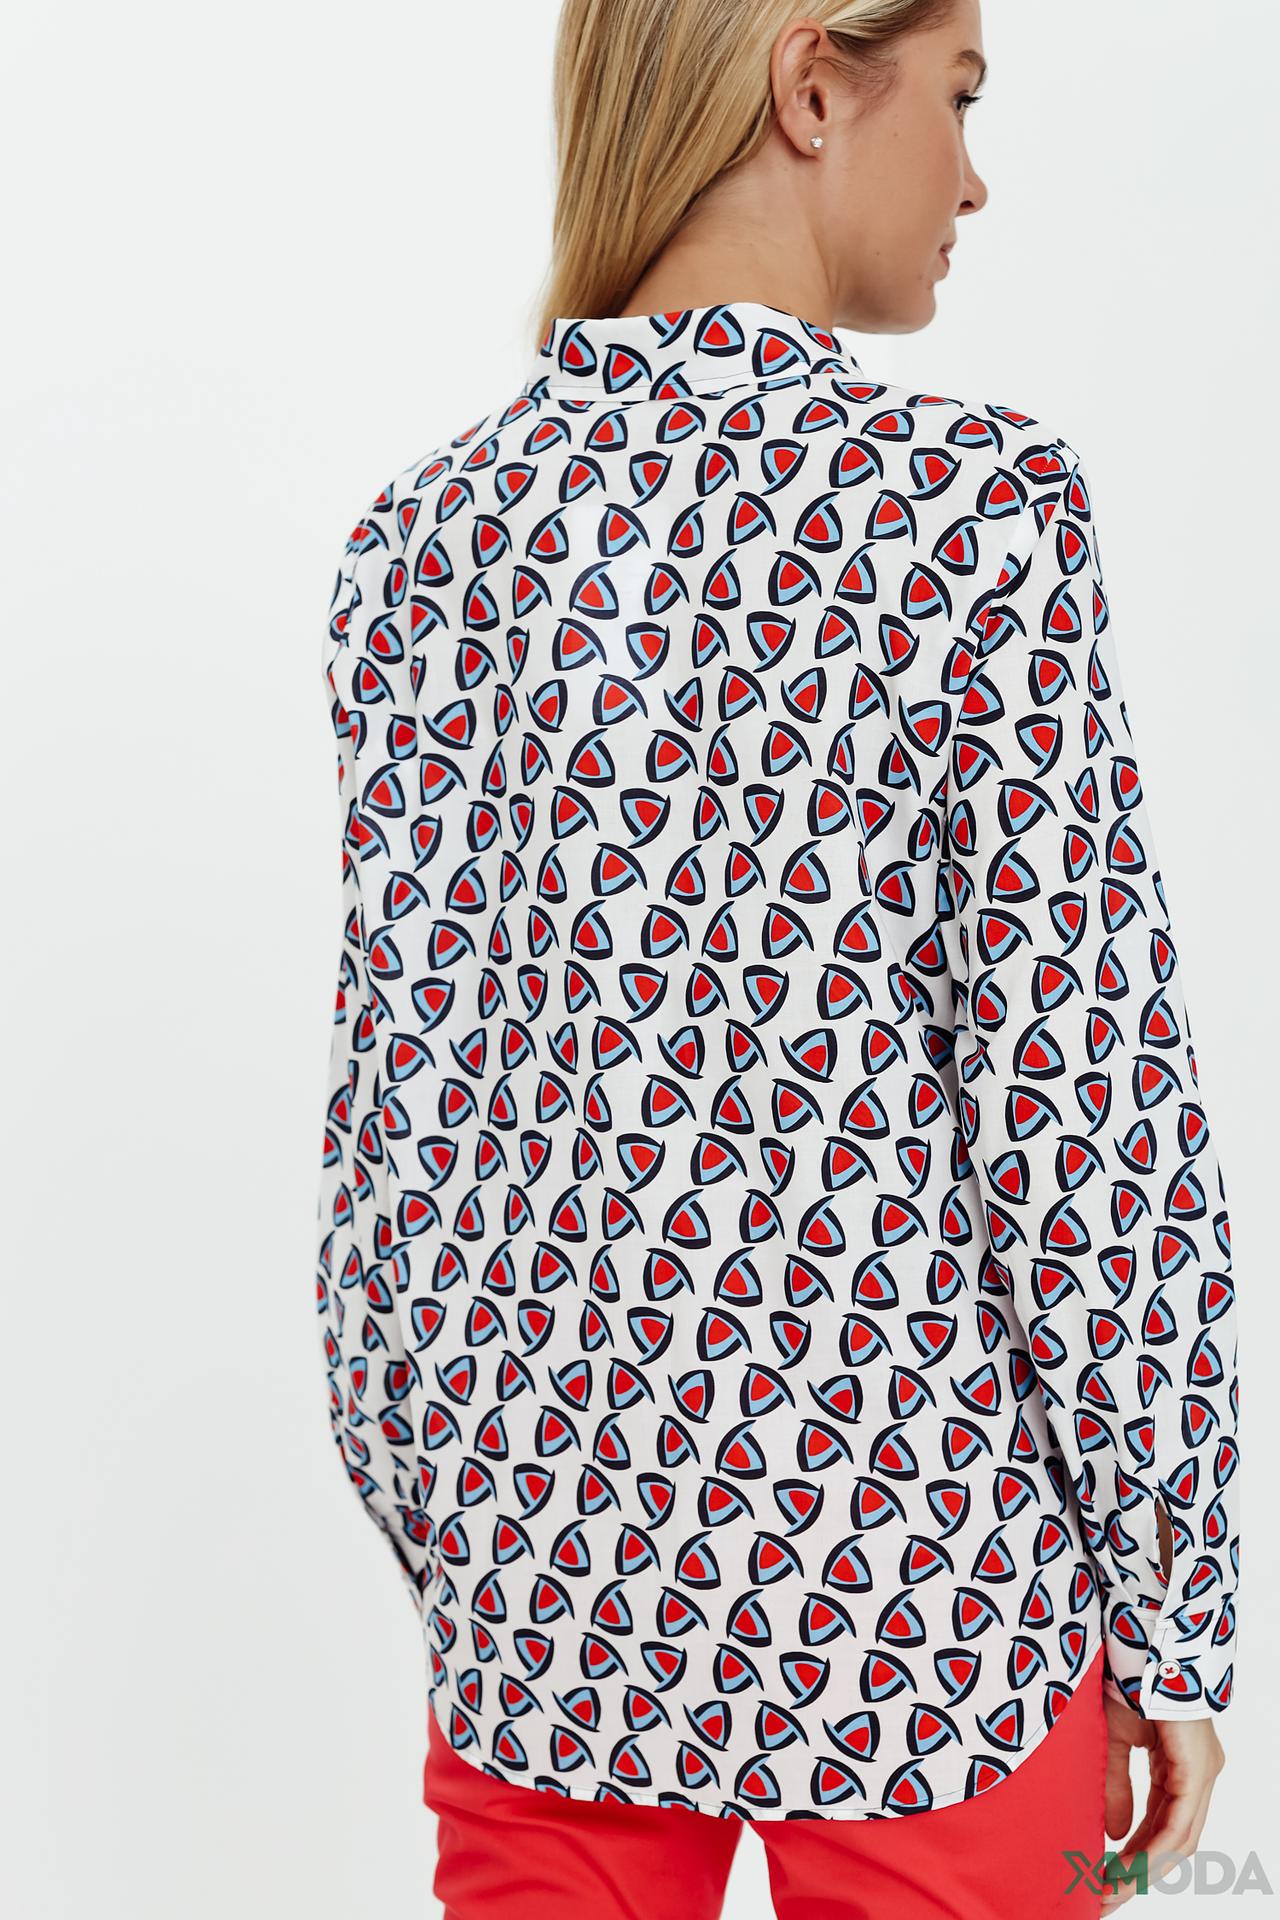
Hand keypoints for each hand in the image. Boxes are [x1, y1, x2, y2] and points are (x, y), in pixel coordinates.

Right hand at [1101, 1695, 1225, 1909]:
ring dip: (1142, 1870)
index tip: (1101, 1881)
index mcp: (1182, 1765)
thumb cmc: (1126, 1678)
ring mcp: (1204, 1772)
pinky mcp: (1199, 1768)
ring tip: (1107, 1890)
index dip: (1132, 1858)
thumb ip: (1117, 1788)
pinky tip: (1127, 1866)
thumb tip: (1116, 1836)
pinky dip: (1153, 1849)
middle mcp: (1199, 1773)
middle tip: (1101, 1898)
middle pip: (1173, 1842)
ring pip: (1180, 1840)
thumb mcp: (1113, 1740)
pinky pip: (1180, 1824)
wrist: (1142, 1641)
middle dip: (1136, 1875)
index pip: (1161, 1826)